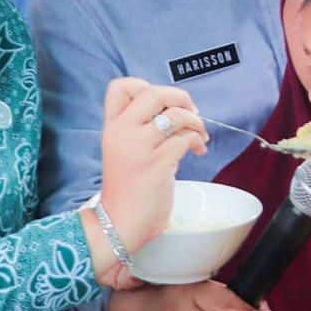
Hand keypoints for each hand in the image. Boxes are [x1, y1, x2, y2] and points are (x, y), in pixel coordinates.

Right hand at [99, 77, 206, 250]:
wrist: (120, 223)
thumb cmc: (126, 189)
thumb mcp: (122, 150)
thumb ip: (138, 129)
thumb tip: (173, 110)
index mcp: (111, 127)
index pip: (120, 86)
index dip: (145, 86)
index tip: (162, 104)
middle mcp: (122, 132)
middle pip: (154, 92)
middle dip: (180, 98)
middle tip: (190, 112)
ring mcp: (139, 147)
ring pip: (176, 115)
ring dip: (196, 121)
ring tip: (199, 135)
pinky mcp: (157, 164)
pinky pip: (185, 138)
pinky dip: (197, 140)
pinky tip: (198, 149)